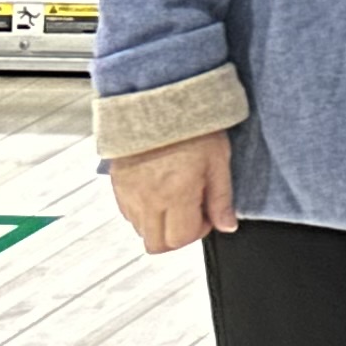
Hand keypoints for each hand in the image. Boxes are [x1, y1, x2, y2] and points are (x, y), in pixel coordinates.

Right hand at [108, 131, 236, 254]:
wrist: (158, 100)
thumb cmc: (192, 125)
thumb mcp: (218, 159)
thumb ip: (222, 197)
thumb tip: (228, 225)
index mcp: (176, 194)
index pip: (180, 239)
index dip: (198, 231)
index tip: (207, 213)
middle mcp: (148, 200)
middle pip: (156, 244)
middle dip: (177, 235)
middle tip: (192, 211)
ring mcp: (129, 195)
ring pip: (141, 230)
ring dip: (160, 223)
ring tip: (176, 195)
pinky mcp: (117, 187)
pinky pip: (129, 213)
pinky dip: (145, 211)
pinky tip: (160, 188)